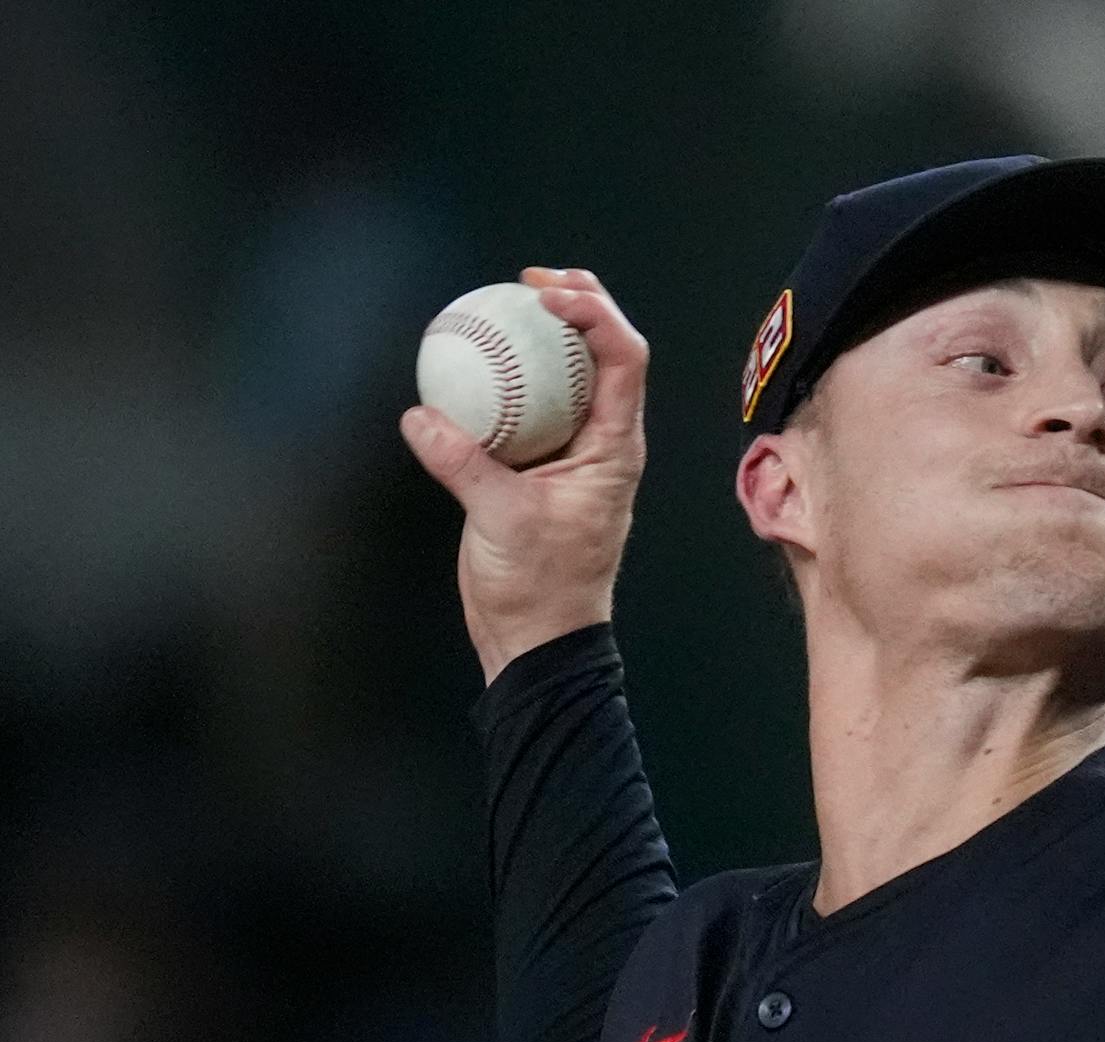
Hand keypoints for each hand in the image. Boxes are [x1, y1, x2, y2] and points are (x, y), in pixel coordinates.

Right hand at [401, 266, 649, 683]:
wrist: (537, 638)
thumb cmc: (542, 589)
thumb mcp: (503, 520)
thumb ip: (466, 464)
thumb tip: (424, 416)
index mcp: (615, 449)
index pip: (623, 360)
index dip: (596, 314)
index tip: (549, 295)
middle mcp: (601, 442)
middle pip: (603, 355)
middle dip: (576, 307)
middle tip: (531, 282)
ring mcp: (570, 453)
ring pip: (567, 377)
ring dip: (543, 337)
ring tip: (507, 305)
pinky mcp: (536, 467)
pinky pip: (526, 407)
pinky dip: (506, 378)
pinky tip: (473, 362)